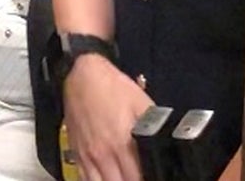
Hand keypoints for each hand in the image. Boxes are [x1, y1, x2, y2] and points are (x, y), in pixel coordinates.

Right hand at [63, 54, 153, 180]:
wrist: (82, 75)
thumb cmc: (112, 87)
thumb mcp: (143, 105)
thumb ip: (156, 129)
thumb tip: (168, 144)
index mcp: (121, 144)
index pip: (138, 178)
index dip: (147, 179)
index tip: (153, 175)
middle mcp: (102, 154)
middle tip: (139, 176)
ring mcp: (87, 155)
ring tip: (123, 178)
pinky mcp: (77, 152)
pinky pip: (84, 179)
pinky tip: (105, 180)